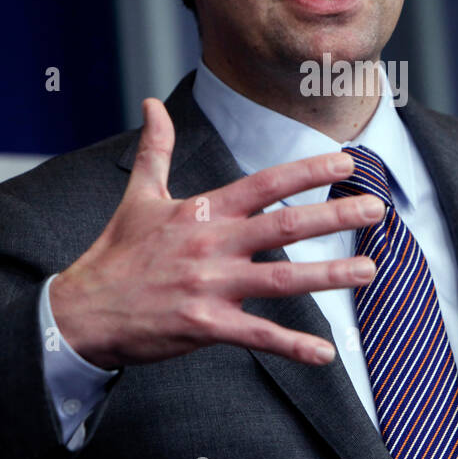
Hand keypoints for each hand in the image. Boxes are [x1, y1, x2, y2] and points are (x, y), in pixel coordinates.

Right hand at [50, 97, 384, 368]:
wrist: (81, 312)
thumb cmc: (115, 254)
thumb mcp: (138, 197)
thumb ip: (154, 149)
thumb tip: (150, 104)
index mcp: (203, 212)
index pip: (265, 184)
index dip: (308, 171)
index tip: (346, 160)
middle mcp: (212, 244)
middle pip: (285, 225)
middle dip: (334, 215)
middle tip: (376, 208)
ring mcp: (210, 286)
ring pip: (282, 279)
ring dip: (329, 275)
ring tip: (368, 269)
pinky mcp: (204, 326)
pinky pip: (258, 335)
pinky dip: (293, 346)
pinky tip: (325, 354)